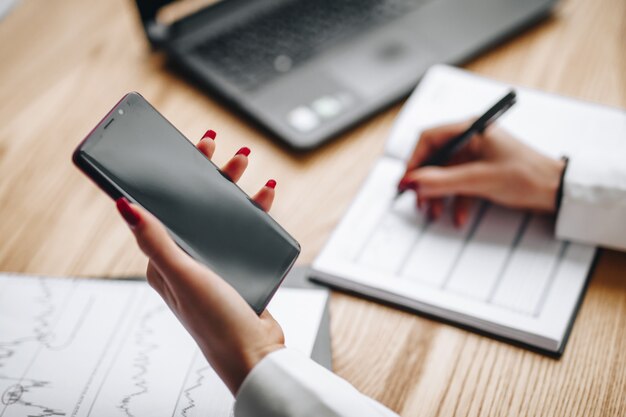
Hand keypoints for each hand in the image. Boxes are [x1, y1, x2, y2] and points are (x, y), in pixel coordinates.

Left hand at [115, 130, 283, 394]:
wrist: (256, 355)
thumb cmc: (215, 321)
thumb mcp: (182, 276)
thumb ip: (155, 241)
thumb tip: (123, 205)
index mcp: (164, 260)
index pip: (165, 208)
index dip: (178, 177)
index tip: (192, 149)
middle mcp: (187, 260)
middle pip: (197, 207)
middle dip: (213, 177)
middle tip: (226, 151)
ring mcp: (214, 264)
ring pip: (224, 217)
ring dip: (236, 191)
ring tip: (250, 168)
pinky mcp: (239, 269)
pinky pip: (246, 233)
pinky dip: (256, 213)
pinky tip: (265, 199)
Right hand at [398, 120, 565, 225]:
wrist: (557, 192)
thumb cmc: (527, 176)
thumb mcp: (479, 179)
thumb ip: (442, 181)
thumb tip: (411, 183)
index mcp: (470, 129)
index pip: (429, 139)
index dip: (413, 161)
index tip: (406, 182)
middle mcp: (470, 139)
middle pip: (434, 158)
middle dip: (425, 182)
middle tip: (417, 200)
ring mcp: (476, 156)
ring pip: (445, 174)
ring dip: (438, 195)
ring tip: (434, 212)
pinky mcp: (482, 172)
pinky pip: (459, 184)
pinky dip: (455, 200)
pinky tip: (457, 216)